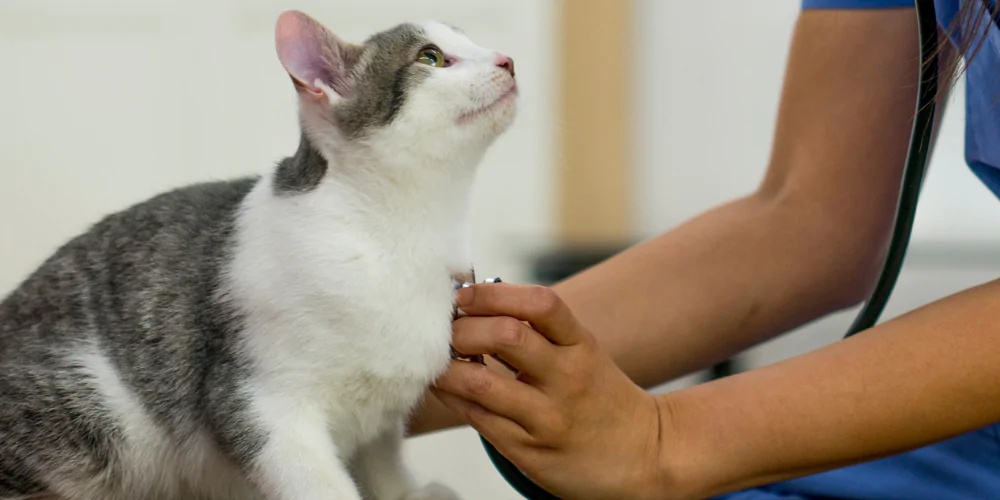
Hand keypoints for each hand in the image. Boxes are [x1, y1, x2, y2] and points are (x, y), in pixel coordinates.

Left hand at [432, 283, 667, 499]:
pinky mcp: (530, 451)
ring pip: (481, 383)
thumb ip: (537, 331)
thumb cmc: (599, 397)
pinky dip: (453, 397)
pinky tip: (447, 387)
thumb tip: (474, 303)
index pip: (540, 304)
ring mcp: (548, 417)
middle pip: (506, 336)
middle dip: (462, 328)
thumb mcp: (581, 353)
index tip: (465, 295)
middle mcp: (567, 378)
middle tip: (443, 331)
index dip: (494, 293)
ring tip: (435, 360)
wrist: (645, 456)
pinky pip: (478, 419)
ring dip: (446, 367)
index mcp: (581, 345)